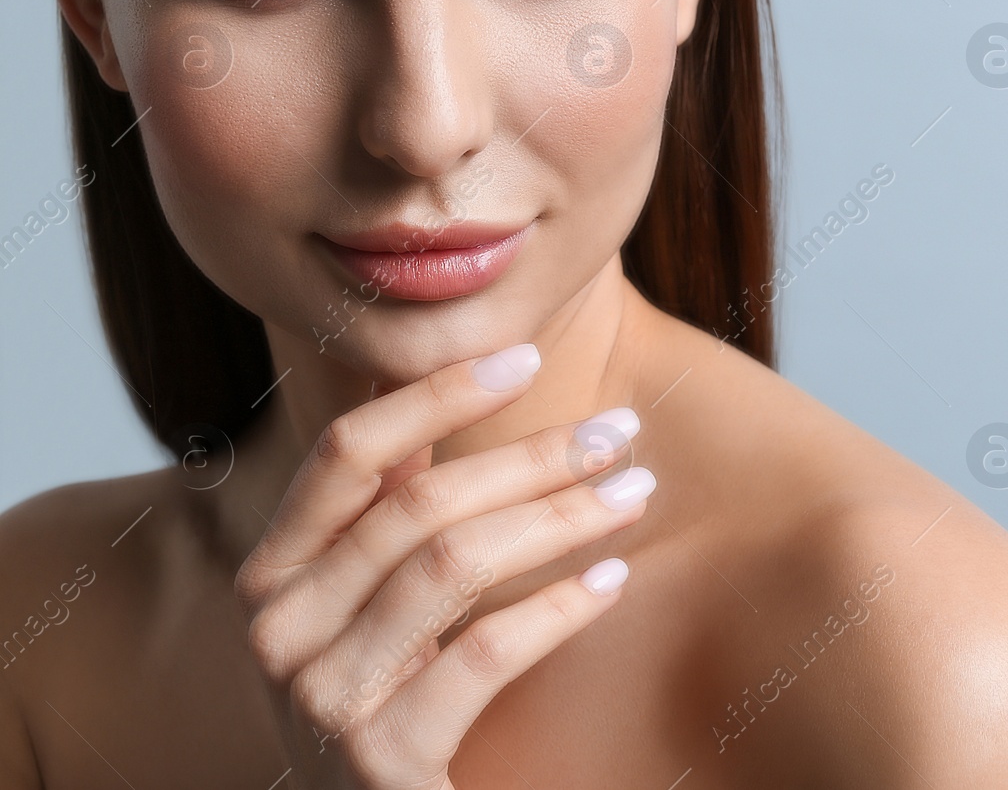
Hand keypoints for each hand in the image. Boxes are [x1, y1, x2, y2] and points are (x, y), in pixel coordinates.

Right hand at [234, 344, 652, 788]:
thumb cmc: (393, 708)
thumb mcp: (369, 608)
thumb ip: (383, 518)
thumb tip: (425, 397)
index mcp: (273, 574)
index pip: (346, 451)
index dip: (436, 394)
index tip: (525, 355)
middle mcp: (277, 630)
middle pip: (417, 503)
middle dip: (533, 456)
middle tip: (622, 432)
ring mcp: (320, 697)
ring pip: (453, 563)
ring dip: (561, 516)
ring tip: (635, 493)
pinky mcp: (378, 759)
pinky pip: (483, 652)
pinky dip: (558, 607)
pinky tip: (612, 581)